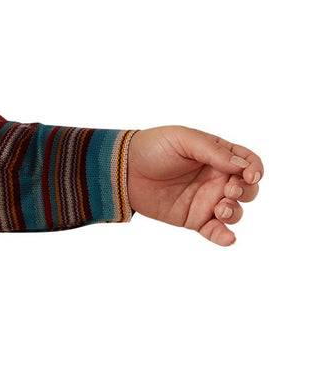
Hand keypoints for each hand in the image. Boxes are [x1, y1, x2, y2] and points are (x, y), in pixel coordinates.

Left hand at [126, 125, 262, 245]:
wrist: (122, 169)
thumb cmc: (152, 147)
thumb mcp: (183, 139)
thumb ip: (214, 151)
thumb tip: (243, 167)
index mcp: (217, 156)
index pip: (249, 163)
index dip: (255, 170)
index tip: (249, 176)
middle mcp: (216, 178)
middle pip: (247, 189)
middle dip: (246, 192)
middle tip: (229, 191)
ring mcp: (206, 200)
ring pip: (235, 211)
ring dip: (235, 212)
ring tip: (221, 209)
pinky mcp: (193, 219)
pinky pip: (215, 231)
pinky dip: (224, 237)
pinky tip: (228, 238)